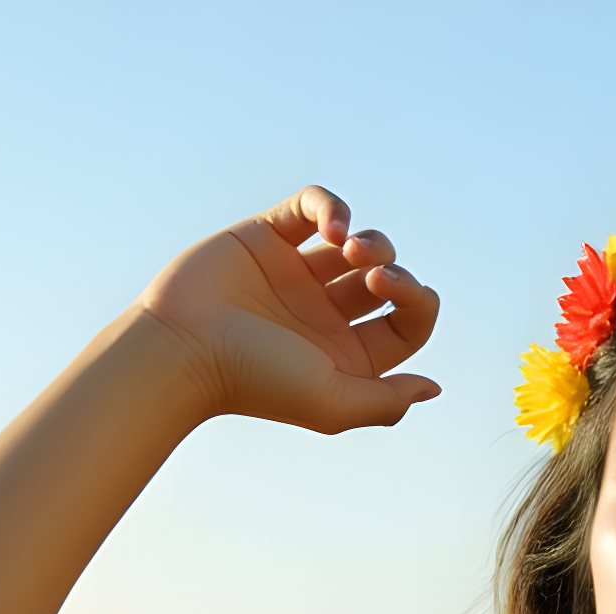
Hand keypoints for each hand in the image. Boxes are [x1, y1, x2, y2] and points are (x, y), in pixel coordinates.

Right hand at [136, 185, 441, 433]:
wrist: (183, 348)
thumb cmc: (255, 381)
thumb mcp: (333, 404)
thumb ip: (386, 402)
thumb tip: (432, 388)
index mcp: (348, 355)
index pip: (408, 323)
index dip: (418, 301)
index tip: (399, 293)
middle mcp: (327, 315)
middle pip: (388, 281)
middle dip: (395, 272)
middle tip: (375, 276)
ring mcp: (298, 274)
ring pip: (359, 242)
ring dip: (372, 241)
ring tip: (351, 249)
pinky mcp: (268, 236)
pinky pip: (312, 207)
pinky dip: (332, 206)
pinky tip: (333, 225)